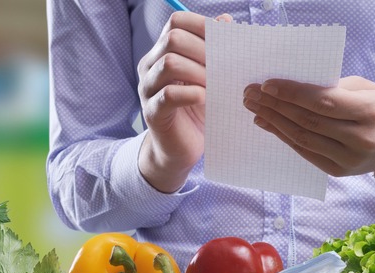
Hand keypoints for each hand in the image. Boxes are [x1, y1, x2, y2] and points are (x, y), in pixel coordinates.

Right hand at [137, 12, 231, 191]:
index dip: (201, 25)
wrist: (181, 150)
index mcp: (163, 53)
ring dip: (198, 72)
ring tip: (214, 85)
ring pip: (169, 63)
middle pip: (172, 38)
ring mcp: (148, 89)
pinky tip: (204, 99)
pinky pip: (168, 95)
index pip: (176, 23)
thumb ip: (214, 51)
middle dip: (203, 50)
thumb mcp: (210, 78)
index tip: (224, 39)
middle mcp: (151, 66)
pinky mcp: (152, 112)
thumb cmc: (197, 112)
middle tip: (222, 67)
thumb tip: (226, 21)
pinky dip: (191, 94)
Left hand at [243, 76, 374, 177]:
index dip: (293, 93)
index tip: (268, 84)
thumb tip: (292, 87)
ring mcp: (349, 159)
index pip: (324, 102)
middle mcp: (361, 139)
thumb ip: (333, 88)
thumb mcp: (367, 88)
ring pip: (303, 139)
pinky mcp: (339, 171)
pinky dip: (284, 138)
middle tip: (252, 94)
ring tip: (255, 107)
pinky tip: (268, 124)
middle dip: (276, 106)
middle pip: (309, 121)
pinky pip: (305, 153)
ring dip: (274, 122)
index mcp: (370, 112)